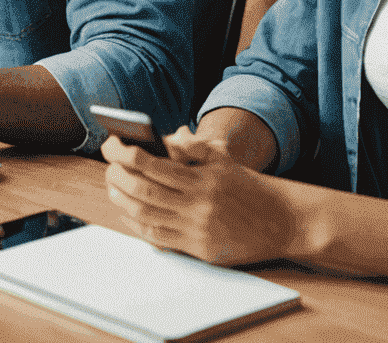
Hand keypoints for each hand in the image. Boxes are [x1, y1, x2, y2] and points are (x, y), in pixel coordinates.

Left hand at [102, 126, 302, 266]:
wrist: (280, 220)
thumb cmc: (246, 185)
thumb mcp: (222, 157)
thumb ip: (190, 146)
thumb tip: (161, 139)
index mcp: (202, 177)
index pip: (152, 164)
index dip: (125, 154)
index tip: (110, 143)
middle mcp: (198, 204)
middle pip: (144, 191)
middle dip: (118, 176)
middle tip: (108, 165)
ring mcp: (198, 229)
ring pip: (147, 216)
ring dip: (122, 200)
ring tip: (112, 186)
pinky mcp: (200, 249)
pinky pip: (160, 238)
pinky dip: (138, 225)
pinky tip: (128, 213)